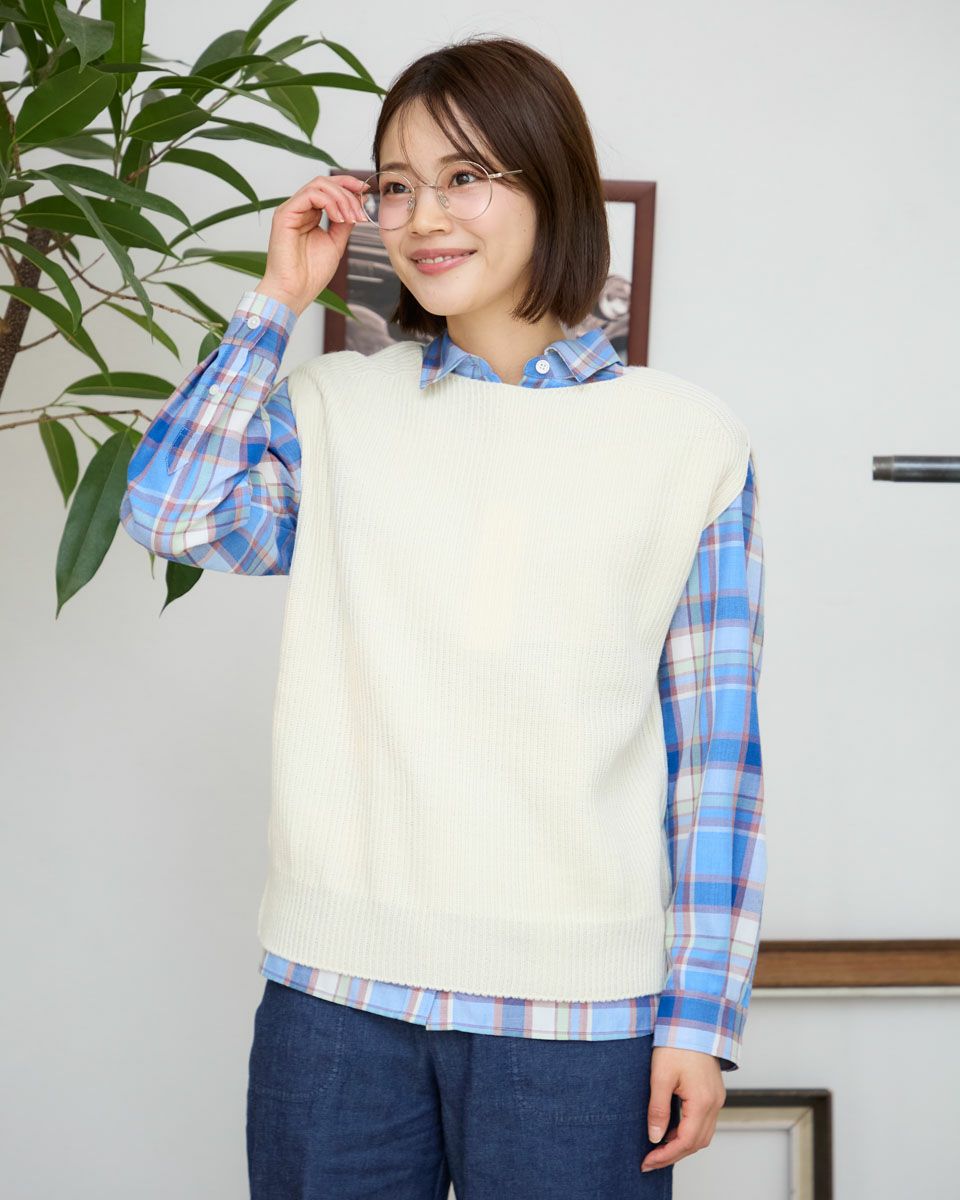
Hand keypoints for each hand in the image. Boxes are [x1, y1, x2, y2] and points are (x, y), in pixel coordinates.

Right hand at [254, 173, 371, 316]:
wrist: (295, 291)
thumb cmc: (311, 274)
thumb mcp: (336, 243)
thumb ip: (344, 223)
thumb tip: (357, 207)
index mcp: (309, 215)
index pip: (328, 189)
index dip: (348, 186)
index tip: (366, 192)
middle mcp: (299, 210)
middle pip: (325, 183)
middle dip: (348, 191)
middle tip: (361, 211)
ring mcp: (291, 210)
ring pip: (319, 185)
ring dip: (341, 198)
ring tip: (352, 217)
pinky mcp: (285, 214)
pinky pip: (310, 194)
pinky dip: (330, 202)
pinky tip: (339, 218)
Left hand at [640, 1047, 725, 1172]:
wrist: (694, 1019)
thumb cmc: (677, 1042)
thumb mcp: (660, 1076)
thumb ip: (658, 1109)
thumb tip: (655, 1137)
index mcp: (703, 1101)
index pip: (686, 1142)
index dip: (665, 1156)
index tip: (647, 1162)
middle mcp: (714, 1103)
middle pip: (697, 1143)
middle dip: (673, 1155)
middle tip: (650, 1160)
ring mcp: (716, 1098)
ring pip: (702, 1134)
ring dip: (682, 1145)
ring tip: (658, 1148)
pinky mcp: (713, 1092)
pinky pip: (703, 1121)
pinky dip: (688, 1131)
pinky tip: (672, 1130)